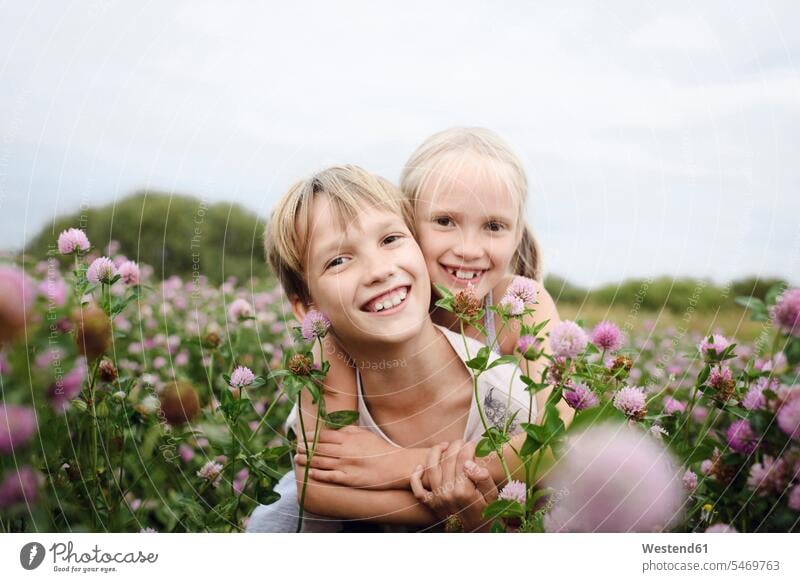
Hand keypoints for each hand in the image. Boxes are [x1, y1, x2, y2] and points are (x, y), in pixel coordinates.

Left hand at [294, 425, 438, 489]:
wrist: (395, 465)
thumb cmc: (380, 449)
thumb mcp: (365, 434)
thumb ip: (349, 430)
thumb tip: (335, 428)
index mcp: (348, 438)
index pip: (323, 436)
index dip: (310, 437)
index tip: (302, 437)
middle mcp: (344, 450)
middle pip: (319, 448)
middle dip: (305, 448)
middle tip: (295, 447)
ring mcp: (345, 465)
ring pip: (321, 462)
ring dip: (307, 460)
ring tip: (298, 459)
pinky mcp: (349, 479)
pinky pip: (329, 476)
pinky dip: (317, 474)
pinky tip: (309, 473)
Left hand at [410, 440, 497, 531]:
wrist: (477, 534)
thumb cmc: (488, 512)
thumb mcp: (492, 496)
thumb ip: (483, 479)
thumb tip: (469, 463)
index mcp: (464, 490)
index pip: (462, 459)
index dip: (467, 447)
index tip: (472, 443)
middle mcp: (448, 493)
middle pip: (447, 460)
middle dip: (454, 446)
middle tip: (461, 442)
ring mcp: (437, 499)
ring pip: (431, 469)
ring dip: (435, 452)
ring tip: (444, 445)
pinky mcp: (431, 504)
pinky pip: (417, 490)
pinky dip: (415, 477)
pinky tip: (420, 466)